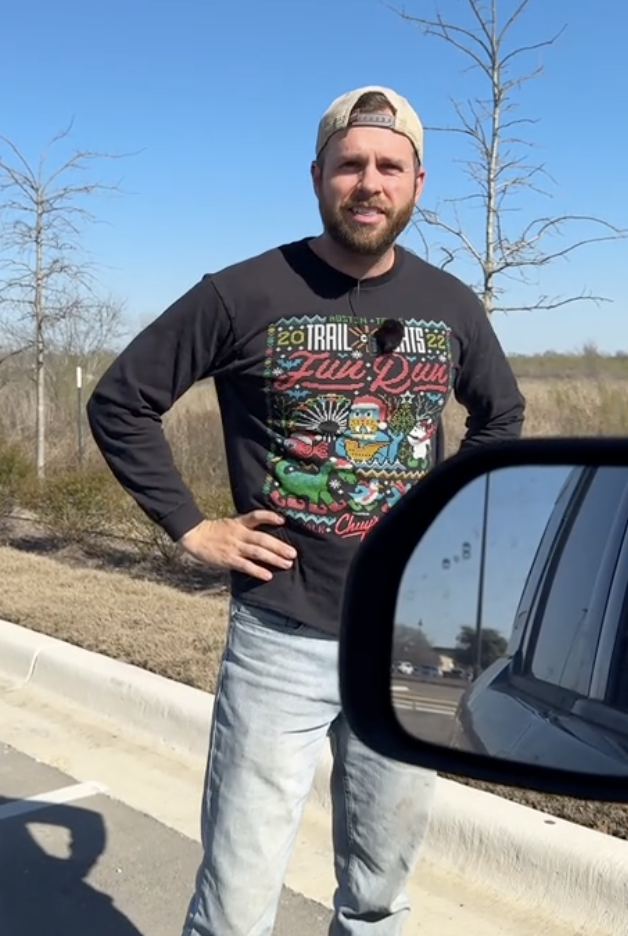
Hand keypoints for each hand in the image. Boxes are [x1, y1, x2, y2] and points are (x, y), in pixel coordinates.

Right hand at [179, 511, 296, 581]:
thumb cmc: (216, 532)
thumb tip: (265, 536)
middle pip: (262, 539)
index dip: (269, 517)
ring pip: (257, 552)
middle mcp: (239, 534)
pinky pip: (246, 566)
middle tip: (293, 553)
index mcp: (240, 523)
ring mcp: (235, 547)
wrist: (196, 537)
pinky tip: (268, 576)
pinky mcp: (229, 559)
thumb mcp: (232, 524)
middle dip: (279, 546)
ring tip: (287, 564)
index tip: (282, 520)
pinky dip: (258, 571)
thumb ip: (246, 528)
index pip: (256, 516)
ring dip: (273, 559)